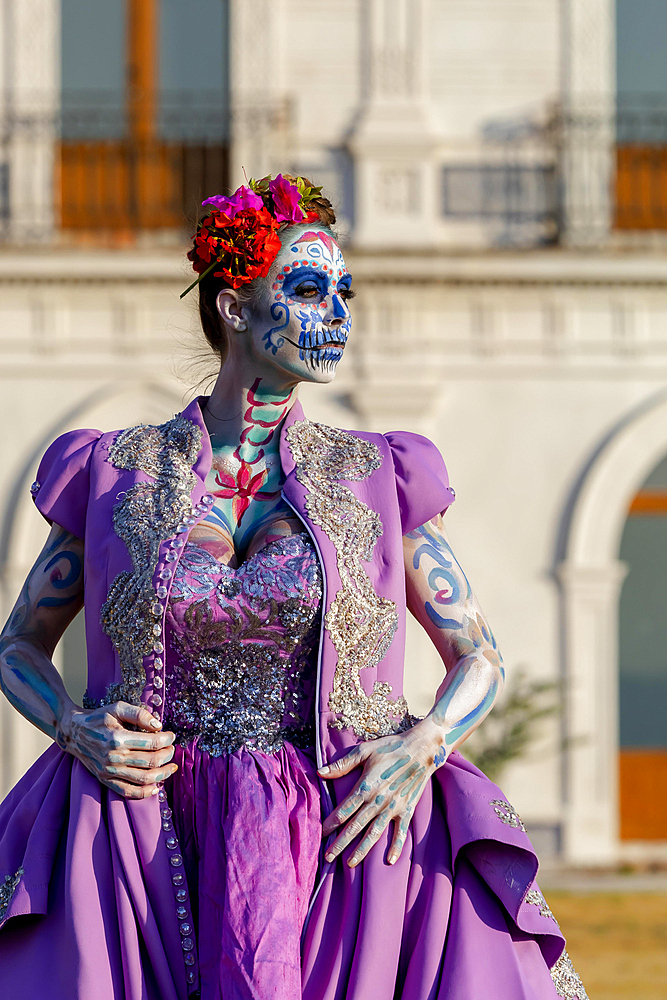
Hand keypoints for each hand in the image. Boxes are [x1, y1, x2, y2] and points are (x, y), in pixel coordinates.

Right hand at [56, 701, 177, 798]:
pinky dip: (144, 793)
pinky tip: (156, 787)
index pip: (152, 743)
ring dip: (162, 774)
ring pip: (143, 778)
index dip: (167, 739)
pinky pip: (127, 792)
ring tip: (171, 766)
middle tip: (172, 749)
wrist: (73, 732)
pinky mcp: (105, 779)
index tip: (171, 736)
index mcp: (118, 738)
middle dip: (167, 755)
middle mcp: (114, 757)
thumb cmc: (97, 718)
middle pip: (151, 761)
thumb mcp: (117, 708)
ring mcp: (109, 771)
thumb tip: (158, 725)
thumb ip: (138, 714)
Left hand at [318, 721, 445, 866]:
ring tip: (349, 863)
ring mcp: (393, 808)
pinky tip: (390, 860)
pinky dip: (396, 846)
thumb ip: (342, 764)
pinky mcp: (406, 810)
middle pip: (356, 826)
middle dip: (340, 843)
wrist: (421, 750)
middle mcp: (378, 801)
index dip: (331, 823)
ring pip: (374, 833)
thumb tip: (320, 772)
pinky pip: (400, 832)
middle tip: (328, 857)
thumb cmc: (391, 748)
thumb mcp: (364, 751)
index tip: (320, 833)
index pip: (344, 810)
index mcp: (366, 786)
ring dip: (362, 850)